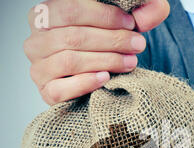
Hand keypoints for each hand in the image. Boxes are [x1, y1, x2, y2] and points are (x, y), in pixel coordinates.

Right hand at [24, 0, 169, 105]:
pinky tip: (106, 78)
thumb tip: (158, 8)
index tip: (131, 23)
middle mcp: (35, 40)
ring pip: (70, 61)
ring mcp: (38, 68)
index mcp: (45, 15)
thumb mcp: (122, 23)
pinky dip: (85, 83)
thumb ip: (140, 12)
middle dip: (112, 40)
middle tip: (138, 45)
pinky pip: (61, 89)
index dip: (104, 16)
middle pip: (73, 36)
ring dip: (105, 61)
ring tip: (130, 62)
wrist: (96, 78)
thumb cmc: (105, 45)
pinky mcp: (46, 92)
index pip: (70, 9)